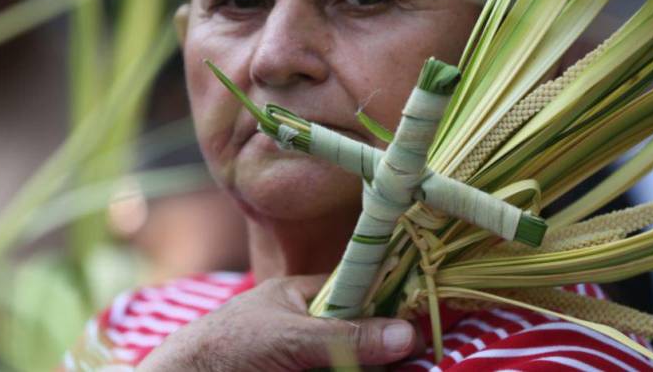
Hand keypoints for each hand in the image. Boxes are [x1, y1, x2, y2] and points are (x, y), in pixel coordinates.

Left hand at [136, 275, 417, 370]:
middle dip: (389, 346)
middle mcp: (307, 325)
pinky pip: (338, 370)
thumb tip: (408, 334)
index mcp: (302, 295)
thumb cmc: (229, 346)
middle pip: (360, 333)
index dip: (389, 302)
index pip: (357, 290)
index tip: (423, 316)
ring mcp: (305, 357)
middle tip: (423, 356)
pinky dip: (358, 371)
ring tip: (416, 367)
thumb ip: (346, 336)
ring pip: (351, 360)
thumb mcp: (291, 337)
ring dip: (378, 365)